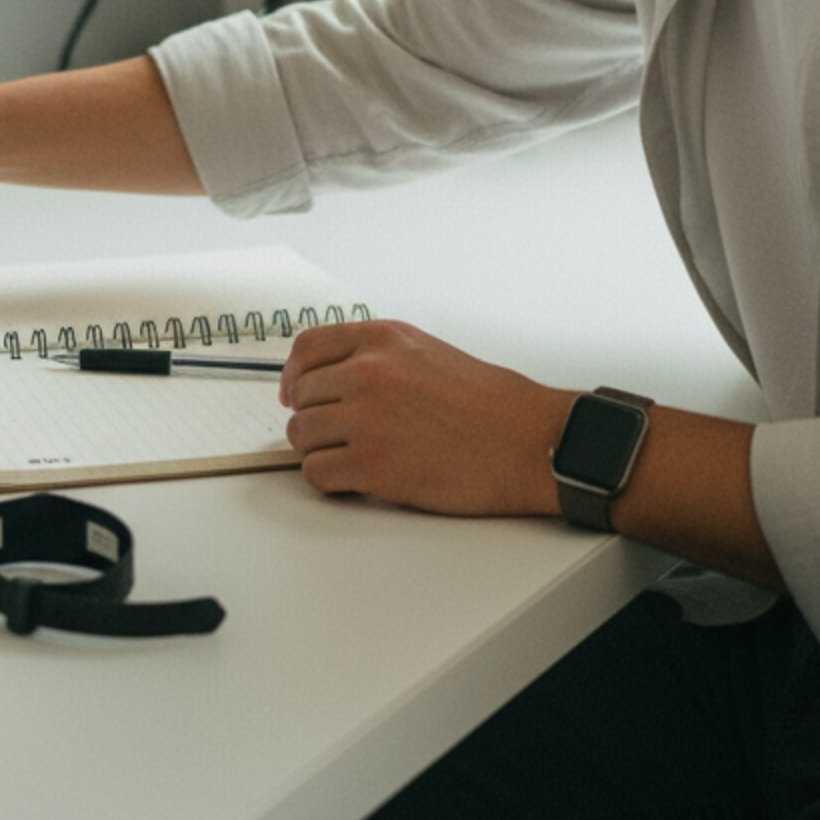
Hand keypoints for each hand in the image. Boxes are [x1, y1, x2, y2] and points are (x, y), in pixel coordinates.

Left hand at [279, 320, 574, 516]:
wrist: (526, 442)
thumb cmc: (490, 403)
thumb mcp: (426, 351)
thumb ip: (378, 356)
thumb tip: (335, 375)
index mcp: (381, 339)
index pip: (306, 348)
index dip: (293, 374)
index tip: (293, 392)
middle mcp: (367, 372)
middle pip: (301, 397)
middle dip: (314, 417)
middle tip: (335, 434)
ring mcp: (366, 418)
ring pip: (301, 436)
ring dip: (319, 450)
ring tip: (349, 458)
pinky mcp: (372, 465)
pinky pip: (316, 474)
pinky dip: (328, 481)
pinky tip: (352, 480)